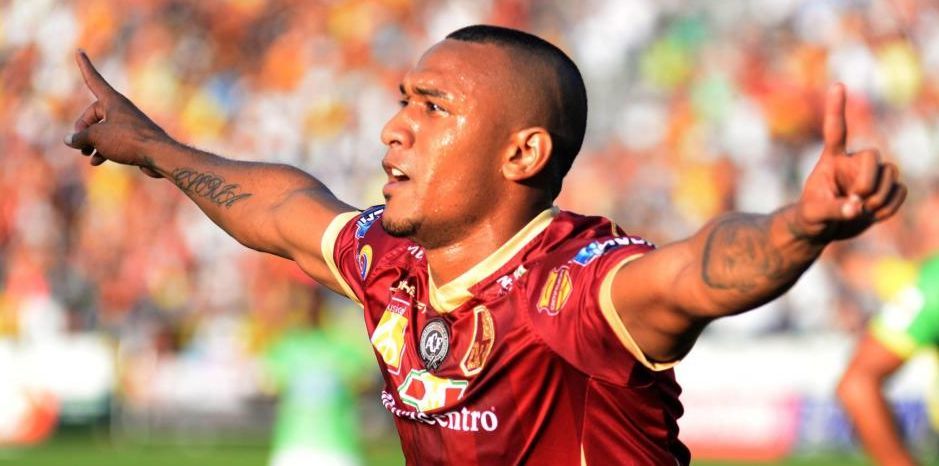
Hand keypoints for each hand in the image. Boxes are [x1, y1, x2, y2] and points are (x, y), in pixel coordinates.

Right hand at [64, 50, 166, 177]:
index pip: (94, 80)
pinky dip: (103, 149)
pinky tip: (97, 161)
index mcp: (113, 101)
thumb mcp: (97, 137)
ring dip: (91, 142)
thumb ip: (80, 136)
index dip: (85, 66)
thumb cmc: (128, 141)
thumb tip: (70, 139)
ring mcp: (128, 124)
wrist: (159, 155)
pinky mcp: (134, 138)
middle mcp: (121, 109)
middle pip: (94, 114)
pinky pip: (113, 141)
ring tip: (86, 154)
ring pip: (103, 129)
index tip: (79, 51)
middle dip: (83, 129)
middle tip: (79, 144)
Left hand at [794, 83, 905, 241]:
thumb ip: (834, 210)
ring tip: (862, 210)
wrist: (823, 229)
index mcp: (831, 159)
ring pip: (891, 174)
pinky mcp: (886, 186)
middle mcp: (853, 160)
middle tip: (857, 200)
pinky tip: (874, 214)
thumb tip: (858, 208)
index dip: (837, 108)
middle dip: (868, 181)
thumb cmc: (810, 217)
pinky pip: (900, 191)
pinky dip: (890, 207)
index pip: (836, 131)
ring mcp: (872, 173)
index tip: (837, 85)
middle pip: (874, 156)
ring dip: (879, 198)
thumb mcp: (813, 215)